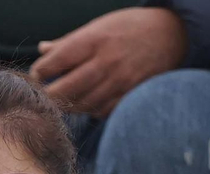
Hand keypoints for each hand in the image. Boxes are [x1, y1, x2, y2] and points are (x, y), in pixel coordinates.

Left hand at [31, 8, 187, 117]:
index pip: (55, 61)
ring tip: (65, 100)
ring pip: (82, 104)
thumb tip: (42, 50)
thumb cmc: (128, 28)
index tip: (38, 74)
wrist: (172, 33)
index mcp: (94, 40)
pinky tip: (87, 103)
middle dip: (49, 95)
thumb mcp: (98, 26)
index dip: (40, 71)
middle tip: (45, 96)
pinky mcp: (131, 94)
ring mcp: (120, 80)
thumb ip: (68, 42)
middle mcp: (107, 61)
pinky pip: (102, 111)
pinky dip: (90, 110)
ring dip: (69, 105)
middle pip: (65, 89)